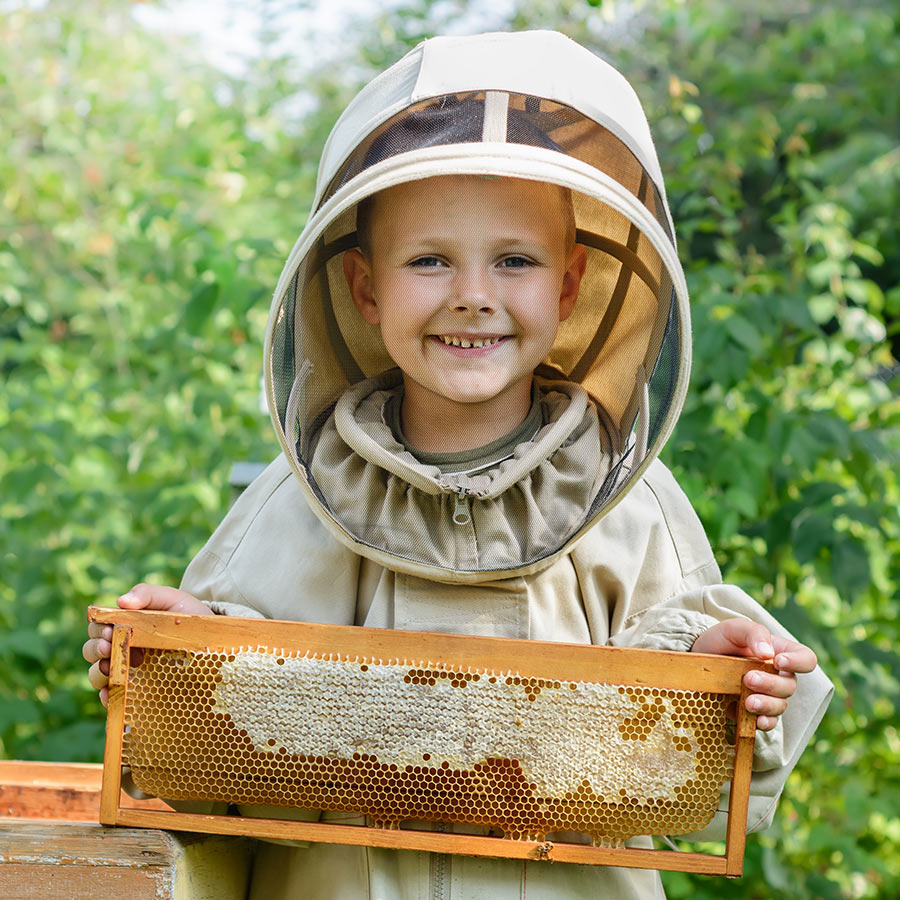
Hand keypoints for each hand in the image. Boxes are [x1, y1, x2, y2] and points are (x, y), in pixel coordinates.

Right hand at [83, 584, 211, 706]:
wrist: (216, 641)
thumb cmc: (191, 617)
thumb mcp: (174, 600)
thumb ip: (148, 594)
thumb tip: (121, 600)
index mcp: (125, 625)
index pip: (98, 627)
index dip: (97, 628)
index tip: (109, 630)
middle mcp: (122, 648)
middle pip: (92, 650)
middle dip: (95, 648)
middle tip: (107, 647)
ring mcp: (129, 670)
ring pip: (98, 674)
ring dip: (98, 672)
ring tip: (110, 668)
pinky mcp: (138, 690)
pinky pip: (113, 697)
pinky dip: (106, 696)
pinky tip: (110, 694)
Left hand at [690, 618, 816, 731]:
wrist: (697, 657)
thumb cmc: (721, 640)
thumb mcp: (735, 628)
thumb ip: (754, 633)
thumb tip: (768, 653)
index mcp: (781, 653)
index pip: (806, 659)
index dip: (798, 662)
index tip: (778, 661)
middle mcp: (778, 676)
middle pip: (790, 685)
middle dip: (771, 684)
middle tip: (749, 678)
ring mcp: (767, 695)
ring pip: (780, 705)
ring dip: (767, 705)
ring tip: (748, 701)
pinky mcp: (754, 711)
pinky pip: (768, 722)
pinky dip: (764, 723)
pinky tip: (755, 720)